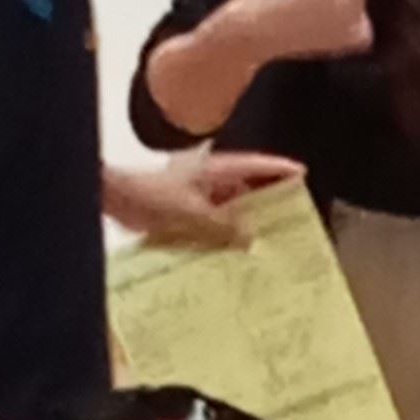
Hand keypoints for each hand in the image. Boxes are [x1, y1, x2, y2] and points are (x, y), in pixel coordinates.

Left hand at [108, 153, 304, 247]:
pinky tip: (236, 254)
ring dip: (247, 224)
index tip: (303, 175)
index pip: (257, 165)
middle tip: (294, 220)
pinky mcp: (189, 212)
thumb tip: (251, 238)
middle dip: (270, 203)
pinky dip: (227, 235)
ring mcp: (200, 196)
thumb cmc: (151, 197)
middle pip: (250, 188)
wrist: (116, 200)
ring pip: (234, 209)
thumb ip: (224, 228)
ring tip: (269, 243)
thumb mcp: (194, 215)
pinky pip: (216, 224)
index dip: (281, 170)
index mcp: (217, 170)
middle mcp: (211, 181)